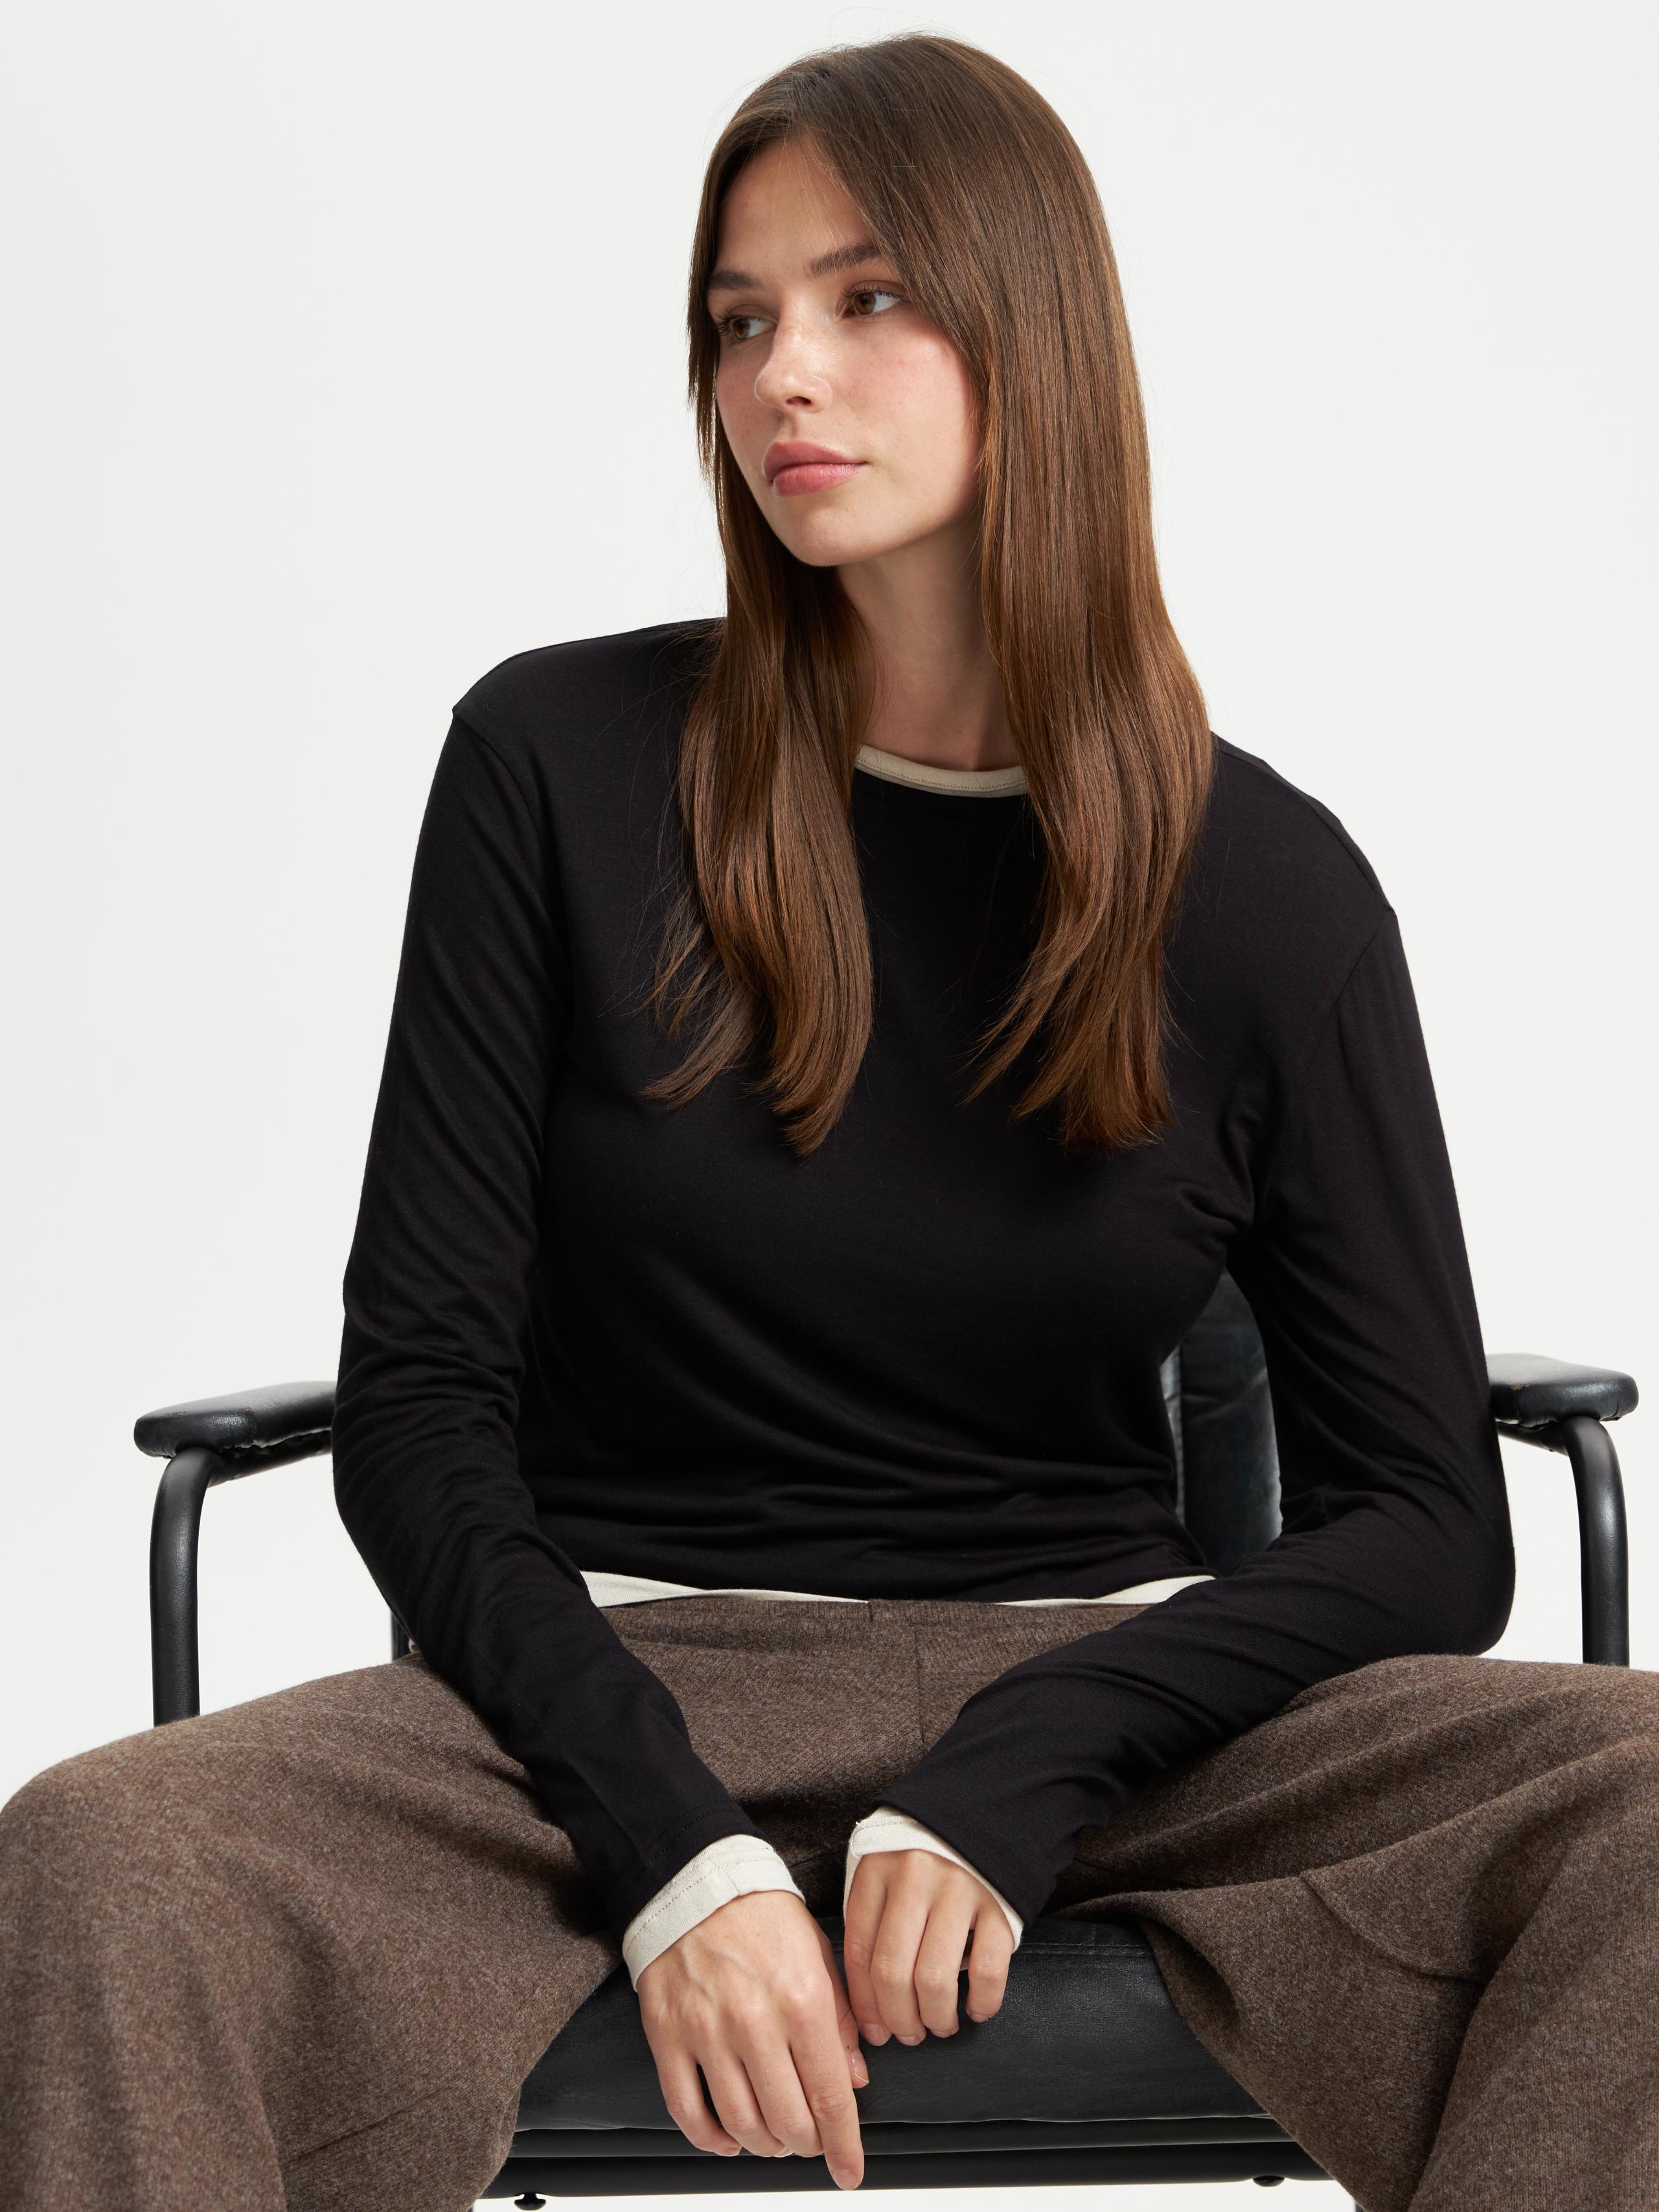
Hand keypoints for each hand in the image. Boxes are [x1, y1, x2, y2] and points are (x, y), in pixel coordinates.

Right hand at [636, 1888, 867, 2188]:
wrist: (696, 1881)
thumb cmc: (761, 1913)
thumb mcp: (819, 1954)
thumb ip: (841, 2019)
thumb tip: (853, 2080)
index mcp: (801, 1999)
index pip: (830, 2096)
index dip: (843, 2145)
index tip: (849, 2171)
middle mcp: (755, 2021)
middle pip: (787, 2121)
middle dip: (806, 2144)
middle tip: (810, 2141)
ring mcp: (707, 2031)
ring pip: (741, 2124)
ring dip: (764, 2145)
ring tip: (774, 2138)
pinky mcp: (668, 2035)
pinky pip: (687, 2110)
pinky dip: (711, 2138)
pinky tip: (728, 2138)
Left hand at [843, 1848, 1014, 2045]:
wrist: (982, 1813)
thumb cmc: (921, 1860)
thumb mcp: (884, 1875)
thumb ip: (872, 1924)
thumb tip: (868, 2009)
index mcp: (877, 1870)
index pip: (861, 1953)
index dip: (865, 2005)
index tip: (876, 2032)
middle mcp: (914, 1877)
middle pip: (893, 1973)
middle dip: (899, 2019)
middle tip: (908, 2035)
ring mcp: (958, 1888)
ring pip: (935, 1979)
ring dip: (936, 2018)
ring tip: (939, 2025)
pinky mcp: (998, 1903)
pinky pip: (987, 1969)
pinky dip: (982, 2002)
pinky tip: (976, 2010)